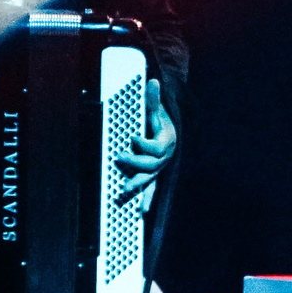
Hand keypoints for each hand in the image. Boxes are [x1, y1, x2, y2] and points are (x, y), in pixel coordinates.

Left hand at [117, 80, 176, 200]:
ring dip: (137, 185)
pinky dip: (146, 200)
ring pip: (149, 179)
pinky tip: (141, 212)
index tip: (132, 137)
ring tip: (124, 189)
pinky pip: (151, 190)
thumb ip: (153, 98)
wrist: (173, 136)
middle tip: (119, 157)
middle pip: (150, 165)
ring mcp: (159, 169)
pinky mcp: (153, 176)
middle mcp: (163, 159)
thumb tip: (151, 81)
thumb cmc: (162, 123)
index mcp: (166, 143)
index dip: (143, 143)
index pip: (155, 147)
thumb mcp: (157, 110)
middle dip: (134, 163)